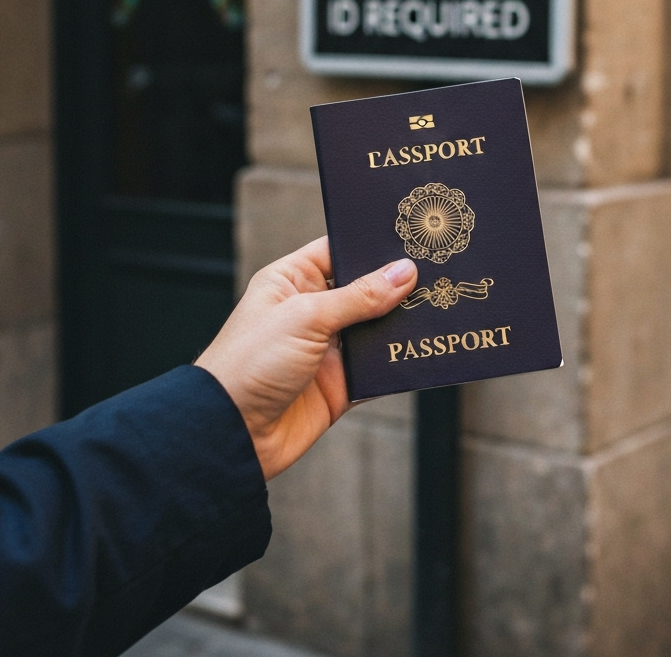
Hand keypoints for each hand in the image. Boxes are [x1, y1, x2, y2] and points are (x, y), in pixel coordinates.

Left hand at [195, 237, 415, 480]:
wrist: (230, 433)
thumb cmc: (248, 364)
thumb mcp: (306, 317)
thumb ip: (359, 296)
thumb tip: (404, 272)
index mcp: (292, 281)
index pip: (338, 250)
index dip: (371, 245)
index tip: (410, 237)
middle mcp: (311, 311)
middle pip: (364, 289)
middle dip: (396, 285)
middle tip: (438, 270)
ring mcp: (327, 348)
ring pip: (376, 328)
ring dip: (402, 323)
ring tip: (441, 305)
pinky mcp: (340, 384)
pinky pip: (378, 368)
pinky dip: (399, 361)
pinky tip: (424, 348)